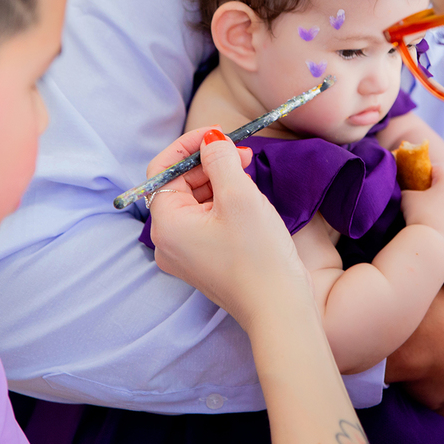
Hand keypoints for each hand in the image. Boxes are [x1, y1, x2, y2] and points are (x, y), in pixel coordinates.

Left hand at [147, 128, 310, 330]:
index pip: (163, 169)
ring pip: (195, 202)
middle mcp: (168, 241)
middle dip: (209, 163)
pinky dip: (223, 204)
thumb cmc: (258, 255)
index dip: (189, 145)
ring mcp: (185, 254)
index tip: (218, 134)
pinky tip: (248, 202)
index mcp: (166, 224)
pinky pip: (206, 221)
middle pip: (179, 185)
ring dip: (219, 182)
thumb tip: (210, 139)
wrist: (280, 309)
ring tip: (249, 178)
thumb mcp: (239, 195)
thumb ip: (219, 159)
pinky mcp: (205, 262)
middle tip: (243, 154)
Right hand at [399, 164, 443, 255]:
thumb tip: (407, 188)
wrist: (433, 245)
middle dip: (440, 187)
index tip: (418, 179)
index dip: (426, 172)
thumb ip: (407, 189)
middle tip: (427, 195)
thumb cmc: (419, 216)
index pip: (439, 169)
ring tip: (435, 211)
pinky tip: (442, 224)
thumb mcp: (406, 198)